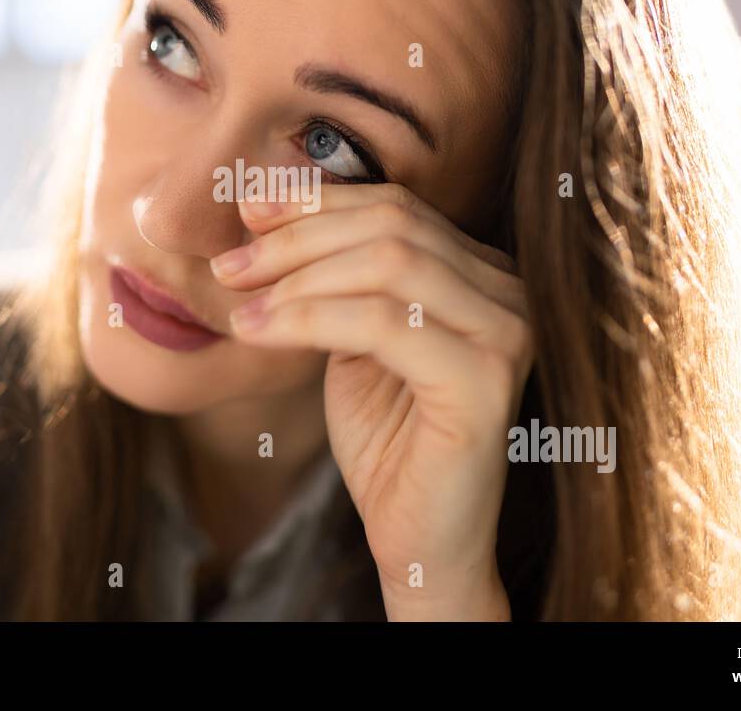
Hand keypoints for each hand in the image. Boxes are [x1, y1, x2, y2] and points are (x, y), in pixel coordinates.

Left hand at [210, 183, 533, 620]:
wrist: (419, 539)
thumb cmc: (385, 440)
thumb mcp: (351, 338)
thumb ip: (332, 277)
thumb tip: (264, 208)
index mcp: (484, 275)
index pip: (398, 208)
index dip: (318, 202)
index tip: (248, 210)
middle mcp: (510, 295)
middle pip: (392, 226)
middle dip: (298, 238)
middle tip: (231, 266)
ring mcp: (506, 335)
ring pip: (388, 265)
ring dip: (296, 278)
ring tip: (239, 304)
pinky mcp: (483, 382)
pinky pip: (383, 324)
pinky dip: (307, 319)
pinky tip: (257, 333)